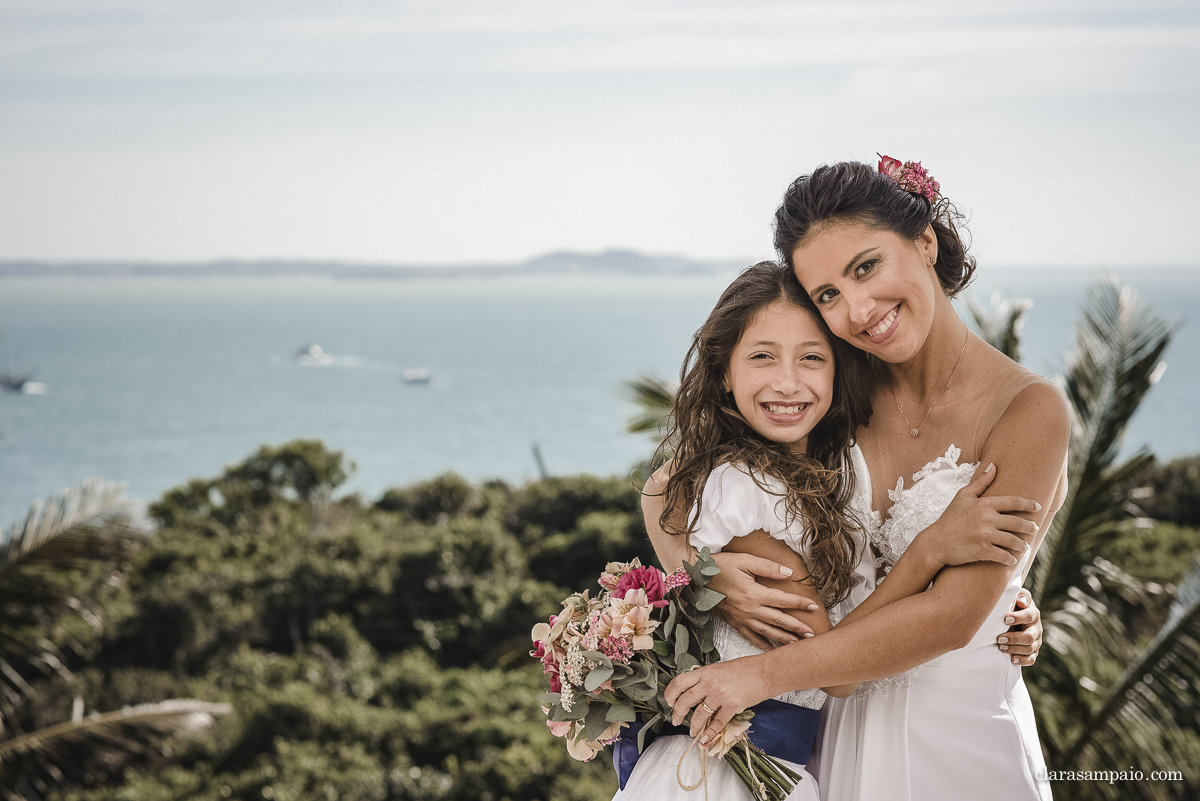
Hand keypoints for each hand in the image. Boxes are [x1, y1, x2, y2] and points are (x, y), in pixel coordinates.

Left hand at [665, 658, 771, 745]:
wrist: (765, 672)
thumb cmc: (745, 668)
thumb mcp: (720, 668)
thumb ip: (706, 679)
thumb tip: (694, 691)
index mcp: (705, 671)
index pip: (679, 682)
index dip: (670, 693)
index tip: (669, 701)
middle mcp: (710, 683)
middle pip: (685, 700)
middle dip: (677, 713)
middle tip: (675, 720)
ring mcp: (720, 695)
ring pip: (699, 714)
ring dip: (693, 726)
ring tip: (691, 731)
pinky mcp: (732, 706)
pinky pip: (717, 723)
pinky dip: (709, 733)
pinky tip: (705, 739)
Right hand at [709, 552, 818, 648]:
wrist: (696, 577)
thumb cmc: (720, 566)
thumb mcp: (744, 560)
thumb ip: (768, 567)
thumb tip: (788, 573)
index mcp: (753, 593)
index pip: (782, 600)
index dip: (800, 603)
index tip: (814, 607)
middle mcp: (749, 609)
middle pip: (778, 621)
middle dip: (797, 628)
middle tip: (812, 635)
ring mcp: (741, 618)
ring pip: (767, 632)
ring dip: (784, 639)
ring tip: (798, 644)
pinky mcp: (734, 622)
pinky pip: (750, 636)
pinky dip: (762, 644)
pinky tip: (771, 650)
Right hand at [919, 463, 1041, 567]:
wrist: (936, 542)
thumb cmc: (950, 518)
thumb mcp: (962, 496)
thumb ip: (980, 482)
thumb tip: (994, 465)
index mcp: (984, 504)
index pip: (1013, 502)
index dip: (1028, 504)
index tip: (1037, 507)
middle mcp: (987, 518)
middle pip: (1018, 523)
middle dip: (1030, 527)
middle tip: (1034, 529)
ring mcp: (985, 535)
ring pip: (1014, 541)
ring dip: (1022, 545)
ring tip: (1024, 546)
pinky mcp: (983, 550)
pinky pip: (1005, 556)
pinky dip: (1011, 559)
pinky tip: (1012, 559)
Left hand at [998, 588, 1042, 666]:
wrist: (1015, 617)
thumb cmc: (1013, 605)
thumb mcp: (1017, 597)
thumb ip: (1021, 596)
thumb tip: (1021, 601)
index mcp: (1033, 614)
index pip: (1029, 616)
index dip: (1018, 617)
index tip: (1005, 619)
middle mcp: (1036, 628)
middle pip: (1029, 636)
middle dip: (1014, 638)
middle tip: (999, 638)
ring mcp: (1036, 641)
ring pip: (1029, 648)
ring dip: (1014, 649)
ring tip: (1000, 646)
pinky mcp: (1033, 651)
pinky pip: (1031, 659)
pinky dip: (1022, 660)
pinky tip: (1012, 659)